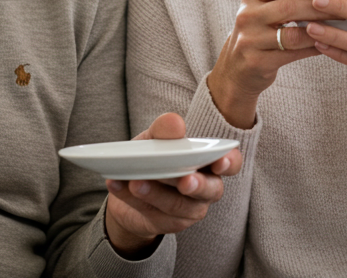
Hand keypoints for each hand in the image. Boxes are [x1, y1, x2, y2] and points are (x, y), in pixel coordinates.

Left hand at [103, 113, 242, 257]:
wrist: (129, 187)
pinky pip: (153, 213)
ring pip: (179, 206)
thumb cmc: (152, 157)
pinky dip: (132, 198)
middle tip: (184, 180)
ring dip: (157, 194)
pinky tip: (117, 184)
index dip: (229, 162)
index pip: (230, 163)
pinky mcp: (168, 223)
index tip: (219, 161)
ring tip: (136, 182)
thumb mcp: (154, 139)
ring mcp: (189, 209)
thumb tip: (175, 123)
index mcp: (208, 162)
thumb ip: (164, 131)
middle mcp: (206, 188)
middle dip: (198, 185)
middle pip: (211, 190)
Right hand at [206, 0, 333, 128]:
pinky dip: (313, 48)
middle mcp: (247, 16)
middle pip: (287, 7)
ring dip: (319, 30)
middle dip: (317, 6)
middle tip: (341, 5)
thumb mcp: (261, 9)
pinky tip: (327, 44)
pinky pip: (293, 54)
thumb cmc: (258, 32)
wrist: (236, 69)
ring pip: (292, 34)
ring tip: (339, 25)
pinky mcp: (258, 62)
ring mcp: (250, 40)